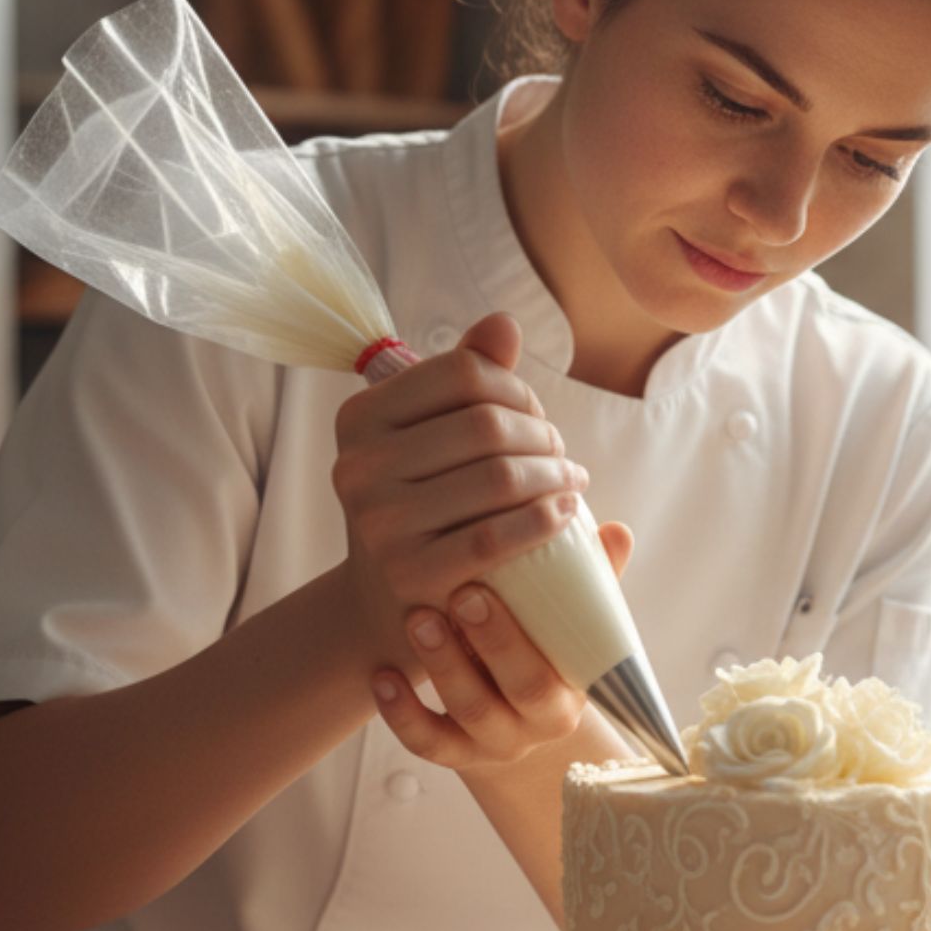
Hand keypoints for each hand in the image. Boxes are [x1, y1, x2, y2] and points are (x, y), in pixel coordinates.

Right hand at [329, 313, 588, 675]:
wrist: (390, 605)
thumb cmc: (426, 506)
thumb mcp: (432, 438)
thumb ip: (467, 378)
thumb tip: (503, 325)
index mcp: (360, 417)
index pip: (464, 372)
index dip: (517, 389)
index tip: (536, 415)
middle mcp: (359, 466)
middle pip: (488, 423)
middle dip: (543, 434)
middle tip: (562, 457)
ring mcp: (381, 523)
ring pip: (500, 475)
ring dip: (556, 475)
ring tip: (571, 483)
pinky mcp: (411, 574)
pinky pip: (497, 535)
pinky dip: (545, 518)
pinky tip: (567, 513)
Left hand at [370, 520, 633, 771]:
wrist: (506, 707)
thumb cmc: (539, 646)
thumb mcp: (566, 623)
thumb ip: (591, 582)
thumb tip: (617, 531)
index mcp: (570, 693)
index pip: (552, 671)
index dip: (517, 635)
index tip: (485, 585)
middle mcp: (536, 726)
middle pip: (519, 691)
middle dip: (489, 642)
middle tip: (459, 594)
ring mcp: (492, 743)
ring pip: (468, 714)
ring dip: (442, 666)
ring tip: (416, 618)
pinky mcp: (453, 754)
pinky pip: (426, 742)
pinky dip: (401, 712)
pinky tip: (382, 674)